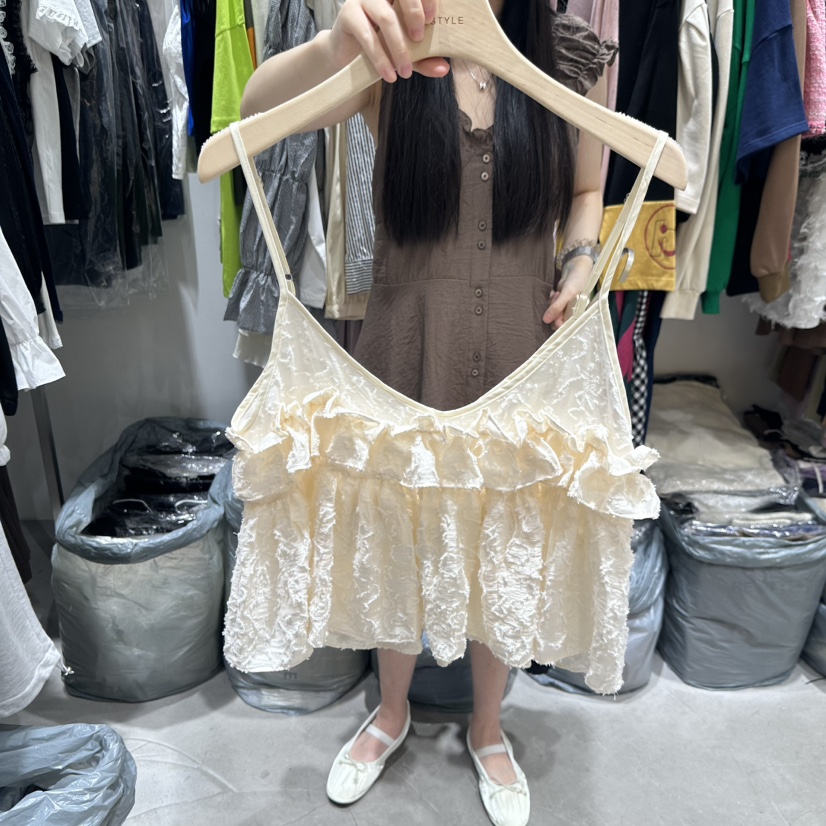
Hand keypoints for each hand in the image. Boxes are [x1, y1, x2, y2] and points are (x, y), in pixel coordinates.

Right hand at [330, 0, 449, 81]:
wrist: (349, 57)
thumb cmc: (381, 47)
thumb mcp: (407, 52)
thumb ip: (424, 57)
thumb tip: (444, 68)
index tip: (432, 18)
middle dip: (414, 12)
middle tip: (419, 38)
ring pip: (386, 17)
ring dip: (399, 47)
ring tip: (406, 71)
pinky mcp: (348, 15)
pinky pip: (368, 36)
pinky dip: (381, 58)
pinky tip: (389, 75)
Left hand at [543, 258, 592, 329]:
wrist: (575, 269)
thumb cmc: (576, 282)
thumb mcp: (568, 294)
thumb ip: (557, 307)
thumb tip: (545, 320)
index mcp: (575, 315)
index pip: (563, 327)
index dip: (556, 321)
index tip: (555, 310)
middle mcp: (569, 314)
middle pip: (554, 321)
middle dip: (553, 310)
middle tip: (557, 297)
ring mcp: (563, 308)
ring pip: (551, 313)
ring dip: (551, 303)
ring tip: (557, 293)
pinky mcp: (557, 302)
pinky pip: (550, 306)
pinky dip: (550, 299)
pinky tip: (555, 292)